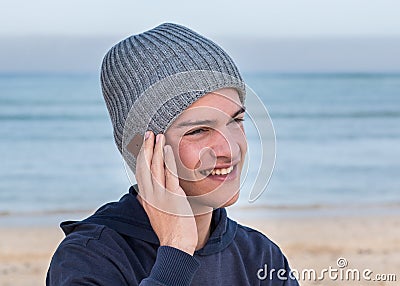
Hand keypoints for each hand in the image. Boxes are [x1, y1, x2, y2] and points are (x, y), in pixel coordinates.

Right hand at [135, 131, 197, 254]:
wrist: (176, 245)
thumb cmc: (169, 230)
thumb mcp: (155, 212)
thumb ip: (150, 200)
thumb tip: (146, 192)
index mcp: (146, 197)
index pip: (140, 172)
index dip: (141, 156)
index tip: (144, 144)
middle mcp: (150, 194)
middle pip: (145, 166)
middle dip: (146, 148)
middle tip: (149, 133)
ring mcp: (160, 195)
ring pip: (155, 167)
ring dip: (156, 149)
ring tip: (158, 136)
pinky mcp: (173, 197)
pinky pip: (169, 174)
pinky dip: (167, 160)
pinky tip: (167, 149)